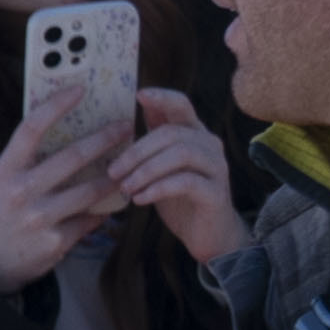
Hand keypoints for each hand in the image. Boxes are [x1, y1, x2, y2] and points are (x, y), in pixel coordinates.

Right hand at [0, 88, 140, 292]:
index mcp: (3, 172)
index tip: (79, 90)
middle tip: (125, 127)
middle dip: (105, 139)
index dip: (55, 107)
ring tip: (127, 168)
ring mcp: (39, 219)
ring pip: (91, 191)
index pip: (30, 130)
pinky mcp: (55, 243)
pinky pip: (90, 220)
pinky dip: (101, 212)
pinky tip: (106, 206)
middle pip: (72, 157)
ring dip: (113, 177)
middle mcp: (20, 193)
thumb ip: (26, 160)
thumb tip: (64, 127)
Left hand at [113, 86, 248, 268]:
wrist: (207, 234)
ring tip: (125, 188)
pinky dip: (158, 188)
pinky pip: (186, 182)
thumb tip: (121, 122)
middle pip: (172, 133)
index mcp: (194, 134)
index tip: (139, 94)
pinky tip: (139, 200)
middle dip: (136, 151)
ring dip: (146, 170)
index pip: (181, 105)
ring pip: (181, 153)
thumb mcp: (158, 168)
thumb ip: (149, 145)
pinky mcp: (216, 192)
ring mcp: (217, 167)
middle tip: (112, 172)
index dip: (162, 98)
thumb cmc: (178, 198)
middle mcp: (209, 145)